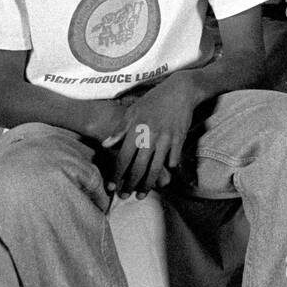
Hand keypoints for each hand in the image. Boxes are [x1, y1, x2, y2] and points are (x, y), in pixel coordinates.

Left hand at [103, 75, 199, 199]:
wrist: (180, 90)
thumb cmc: (154, 100)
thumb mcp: (133, 111)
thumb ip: (119, 130)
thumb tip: (105, 145)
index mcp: (136, 130)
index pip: (123, 158)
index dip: (117, 175)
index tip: (112, 187)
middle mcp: (150, 137)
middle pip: (138, 167)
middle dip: (131, 185)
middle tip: (125, 196)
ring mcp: (166, 139)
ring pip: (155, 168)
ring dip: (148, 184)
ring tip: (142, 194)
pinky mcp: (180, 139)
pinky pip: (174, 160)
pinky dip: (168, 169)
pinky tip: (164, 177)